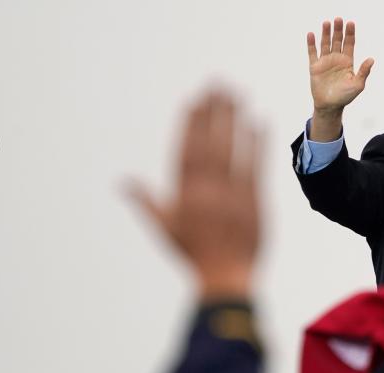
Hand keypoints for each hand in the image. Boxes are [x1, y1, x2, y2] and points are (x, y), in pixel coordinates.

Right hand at [127, 89, 262, 300]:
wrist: (226, 277)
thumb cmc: (193, 254)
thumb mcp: (165, 228)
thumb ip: (146, 201)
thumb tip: (123, 182)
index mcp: (183, 195)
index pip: (185, 151)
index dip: (190, 124)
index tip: (194, 100)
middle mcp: (206, 191)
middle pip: (209, 143)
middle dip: (212, 112)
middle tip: (217, 84)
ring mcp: (231, 195)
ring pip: (232, 150)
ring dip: (234, 119)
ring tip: (237, 94)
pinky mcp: (254, 201)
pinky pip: (256, 166)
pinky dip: (258, 143)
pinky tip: (260, 121)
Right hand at [307, 18, 373, 140]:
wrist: (330, 106)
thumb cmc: (345, 97)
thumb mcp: (357, 84)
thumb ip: (363, 71)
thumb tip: (372, 59)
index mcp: (347, 62)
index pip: (349, 44)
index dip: (350, 34)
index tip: (351, 23)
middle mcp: (336, 59)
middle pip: (337, 40)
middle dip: (338, 30)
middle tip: (338, 19)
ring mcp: (325, 61)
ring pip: (325, 43)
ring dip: (326, 33)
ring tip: (327, 23)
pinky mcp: (315, 66)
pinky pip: (312, 52)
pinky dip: (311, 44)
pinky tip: (311, 34)